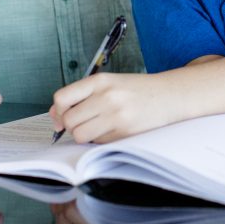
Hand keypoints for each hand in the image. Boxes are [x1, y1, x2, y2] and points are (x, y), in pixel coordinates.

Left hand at [50, 72, 177, 143]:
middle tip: (83, 122)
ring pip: (81, 135)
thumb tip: (54, 114)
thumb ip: (81, 96)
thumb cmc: (136, 90)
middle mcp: (107, 97)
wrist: (170, 96)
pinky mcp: (125, 133)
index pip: (62, 98)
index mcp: (100, 81)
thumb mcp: (109, 84)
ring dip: (84, 135)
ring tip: (97, 127)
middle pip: (69, 120)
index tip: (63, 116)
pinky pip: (98, 142)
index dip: (58, 111)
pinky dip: (101, 140)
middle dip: (71, 126)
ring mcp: (116, 116)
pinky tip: (113, 130)